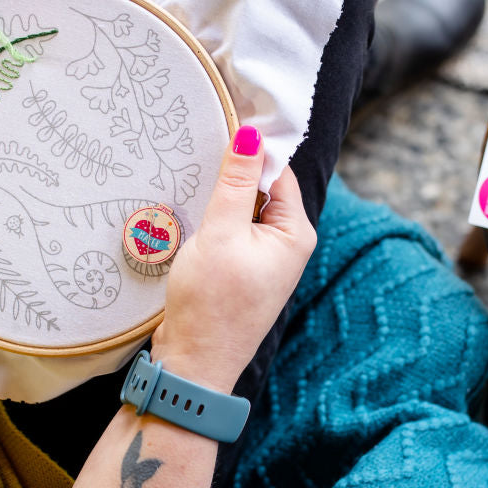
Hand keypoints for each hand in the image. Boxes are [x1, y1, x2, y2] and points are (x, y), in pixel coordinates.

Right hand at [150, 126, 315, 393]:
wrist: (193, 364)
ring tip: (192, 188)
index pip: (279, 173)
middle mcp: (287, 245)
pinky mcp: (243, 271)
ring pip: (243, 210)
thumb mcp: (221, 233)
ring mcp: (266, 260)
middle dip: (233, 175)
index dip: (252, 149)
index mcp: (295, 233)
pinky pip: (233, 231)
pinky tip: (192, 217)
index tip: (224, 123)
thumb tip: (251, 135)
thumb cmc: (210, 304)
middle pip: (262, 189)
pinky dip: (214, 220)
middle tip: (201, 156)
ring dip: (220, 199)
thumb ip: (236, 182)